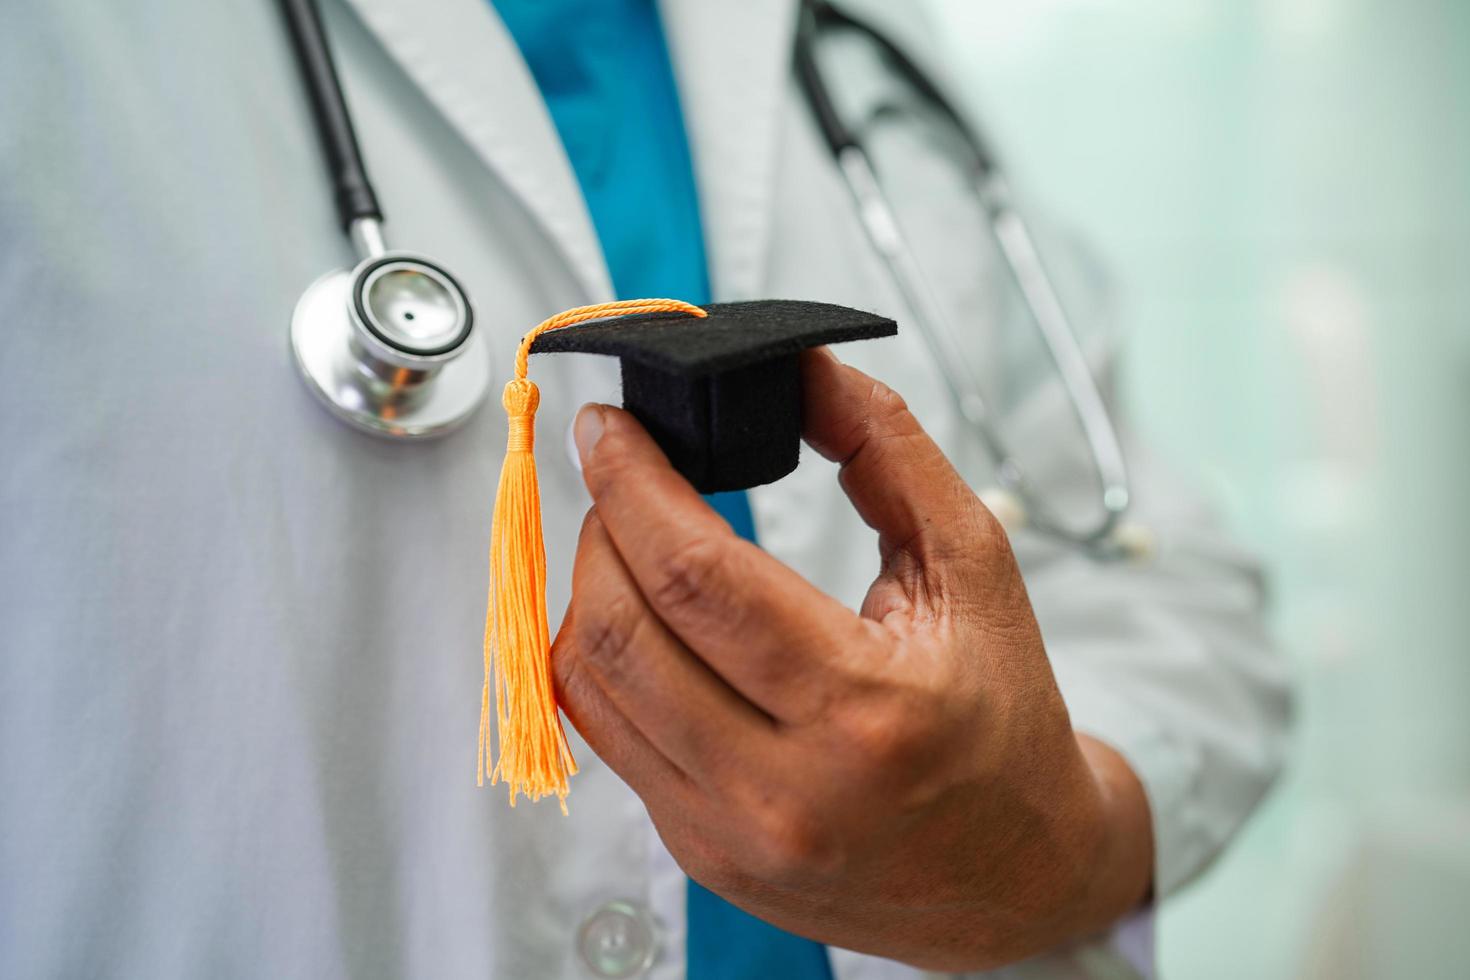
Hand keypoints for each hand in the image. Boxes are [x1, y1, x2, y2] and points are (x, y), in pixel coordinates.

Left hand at [552, 350, 1152, 969]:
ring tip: (627, 538)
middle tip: (618, 472)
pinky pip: (607, 738)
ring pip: (590, 687)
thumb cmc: (1000, 714)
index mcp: (868, 709)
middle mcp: (787, 789)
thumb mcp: (973, 566)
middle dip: (599, 524)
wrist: (1013, 871)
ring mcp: (731, 834)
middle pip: (620, 629)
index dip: (632, 482)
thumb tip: (800, 367)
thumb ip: (888, 449)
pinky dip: (602, 658)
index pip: (698, 577)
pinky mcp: (701, 854)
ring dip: (587, 586)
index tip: (610, 427)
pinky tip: (641, 618)